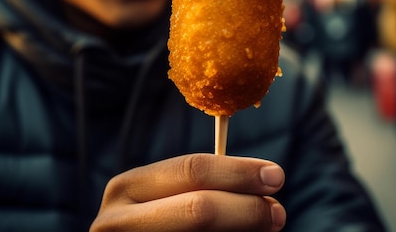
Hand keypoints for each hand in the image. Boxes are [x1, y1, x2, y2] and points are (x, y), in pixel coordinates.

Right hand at [90, 153, 285, 231]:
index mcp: (127, 187)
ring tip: (264, 228)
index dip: (239, 172)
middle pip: (198, 209)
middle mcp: (117, 220)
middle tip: (278, 213)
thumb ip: (204, 188)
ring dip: (243, 231)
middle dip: (247, 208)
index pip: (191, 169)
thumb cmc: (156, 222)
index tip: (275, 176)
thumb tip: (266, 189)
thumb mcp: (165, 198)